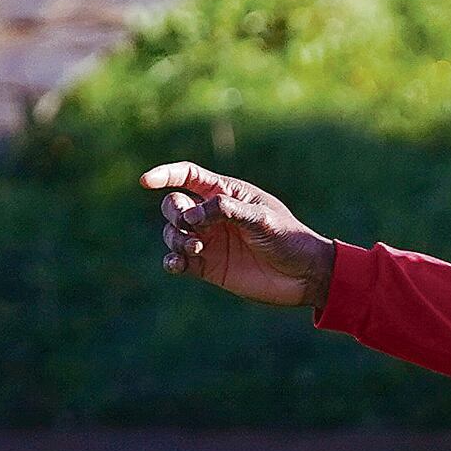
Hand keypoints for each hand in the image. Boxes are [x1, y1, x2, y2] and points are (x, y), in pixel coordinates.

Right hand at [142, 161, 339, 313]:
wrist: (304, 275)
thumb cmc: (289, 238)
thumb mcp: (262, 219)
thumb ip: (227, 210)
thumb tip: (191, 215)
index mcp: (225, 194)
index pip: (188, 176)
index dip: (166, 175)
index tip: (146, 182)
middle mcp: (213, 215)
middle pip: (174, 205)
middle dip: (174, 212)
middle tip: (192, 227)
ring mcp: (209, 241)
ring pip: (172, 233)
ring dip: (176, 238)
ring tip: (197, 248)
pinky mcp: (208, 267)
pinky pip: (178, 261)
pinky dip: (172, 261)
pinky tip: (177, 264)